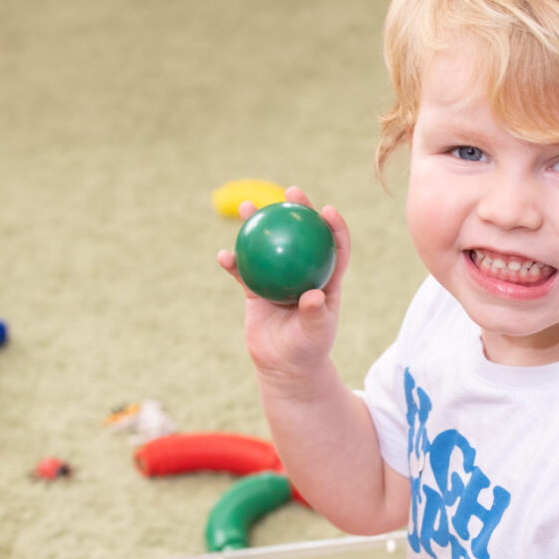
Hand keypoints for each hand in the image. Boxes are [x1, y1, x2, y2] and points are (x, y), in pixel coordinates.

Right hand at [217, 186, 350, 384]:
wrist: (284, 366)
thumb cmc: (307, 349)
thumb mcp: (315, 334)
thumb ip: (315, 314)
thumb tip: (314, 295)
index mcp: (326, 278)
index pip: (335, 247)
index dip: (334, 226)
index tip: (327, 210)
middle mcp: (302, 272)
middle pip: (301, 234)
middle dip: (297, 209)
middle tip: (290, 192)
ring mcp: (278, 277)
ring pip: (268, 245)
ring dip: (257, 224)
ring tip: (246, 206)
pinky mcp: (256, 289)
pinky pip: (243, 271)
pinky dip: (234, 262)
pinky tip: (223, 255)